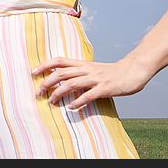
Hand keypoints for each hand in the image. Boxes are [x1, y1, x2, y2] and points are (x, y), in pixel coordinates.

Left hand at [31, 56, 152, 109]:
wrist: (134, 71)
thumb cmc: (112, 72)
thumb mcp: (93, 69)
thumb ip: (80, 73)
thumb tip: (64, 81)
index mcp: (83, 64)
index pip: (60, 60)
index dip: (45, 65)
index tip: (33, 72)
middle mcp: (87, 70)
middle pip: (62, 73)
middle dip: (47, 82)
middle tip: (38, 92)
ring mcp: (95, 79)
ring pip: (72, 83)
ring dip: (59, 93)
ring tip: (51, 101)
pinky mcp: (104, 89)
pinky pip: (88, 95)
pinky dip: (78, 101)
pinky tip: (71, 107)